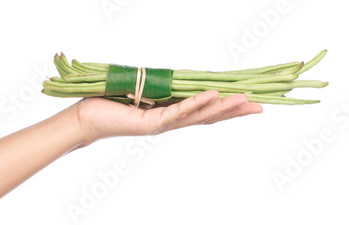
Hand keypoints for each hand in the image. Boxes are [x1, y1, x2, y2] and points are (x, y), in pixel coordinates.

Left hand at [72, 90, 262, 142]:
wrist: (88, 118)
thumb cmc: (114, 103)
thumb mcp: (146, 91)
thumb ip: (166, 87)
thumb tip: (183, 75)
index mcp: (172, 115)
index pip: (205, 112)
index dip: (229, 108)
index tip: (250, 102)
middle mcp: (171, 122)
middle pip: (209, 117)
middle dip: (235, 112)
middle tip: (260, 107)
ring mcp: (163, 124)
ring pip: (199, 115)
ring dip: (223, 108)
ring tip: (245, 100)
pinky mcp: (151, 122)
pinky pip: (178, 111)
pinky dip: (197, 102)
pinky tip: (214, 95)